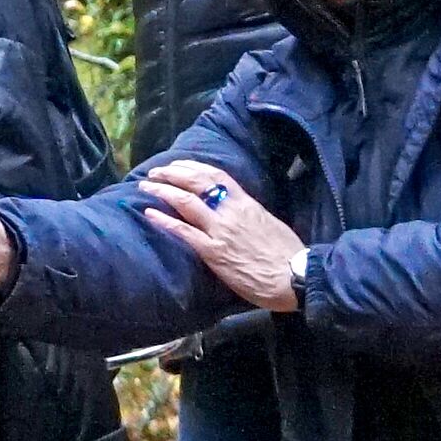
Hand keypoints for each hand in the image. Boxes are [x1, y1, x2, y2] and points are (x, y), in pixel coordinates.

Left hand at [138, 157, 308, 311]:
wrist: (294, 276)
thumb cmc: (286, 253)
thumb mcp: (268, 222)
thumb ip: (248, 212)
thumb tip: (233, 207)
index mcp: (246, 203)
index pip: (216, 175)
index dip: (193, 167)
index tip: (177, 164)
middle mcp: (230, 211)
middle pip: (196, 182)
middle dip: (172, 173)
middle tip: (155, 173)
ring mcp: (220, 231)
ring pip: (186, 202)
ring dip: (162, 191)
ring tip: (146, 187)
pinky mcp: (213, 252)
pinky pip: (184, 232)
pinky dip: (164, 221)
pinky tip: (150, 214)